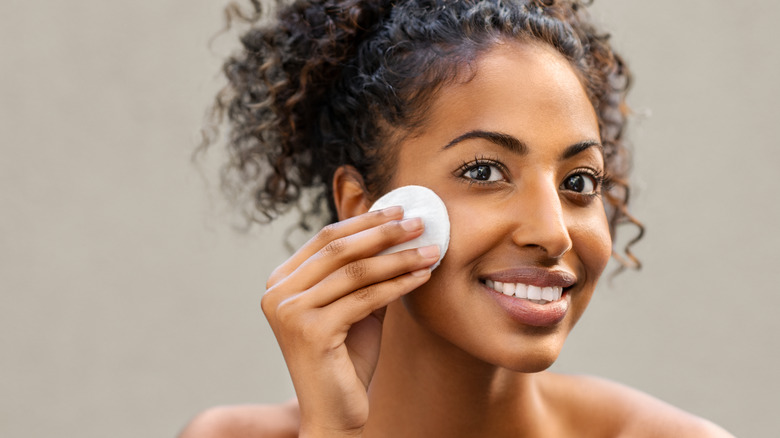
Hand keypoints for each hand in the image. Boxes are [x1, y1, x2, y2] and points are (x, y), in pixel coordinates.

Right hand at [261, 207, 439, 436]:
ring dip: (400, 257)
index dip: (365, 221)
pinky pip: (365, 298)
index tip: (400, 210)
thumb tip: (398, 231)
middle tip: (420, 221)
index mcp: (281, 281)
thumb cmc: (346, 359)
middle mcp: (278, 293)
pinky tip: (423, 276)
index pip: (326, 238)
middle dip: (385, 232)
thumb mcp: (354, 306)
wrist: (335, 413)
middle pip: (339, 248)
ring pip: (356, 272)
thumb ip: (365, 273)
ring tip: (431, 249)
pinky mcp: (310, 332)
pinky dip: (398, 284)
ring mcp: (290, 312)